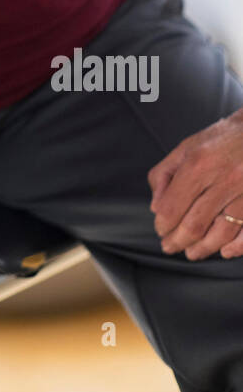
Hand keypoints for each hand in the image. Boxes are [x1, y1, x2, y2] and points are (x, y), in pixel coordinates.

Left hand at [147, 108, 242, 258]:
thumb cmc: (220, 139)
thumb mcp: (187, 147)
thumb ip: (165, 174)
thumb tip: (156, 207)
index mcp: (199, 163)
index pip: (173, 206)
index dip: (163, 224)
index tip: (160, 230)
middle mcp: (224, 178)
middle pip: (195, 224)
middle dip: (178, 241)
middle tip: (170, 247)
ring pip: (221, 233)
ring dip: (203, 249)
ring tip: (192, 253)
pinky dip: (236, 247)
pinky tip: (224, 251)